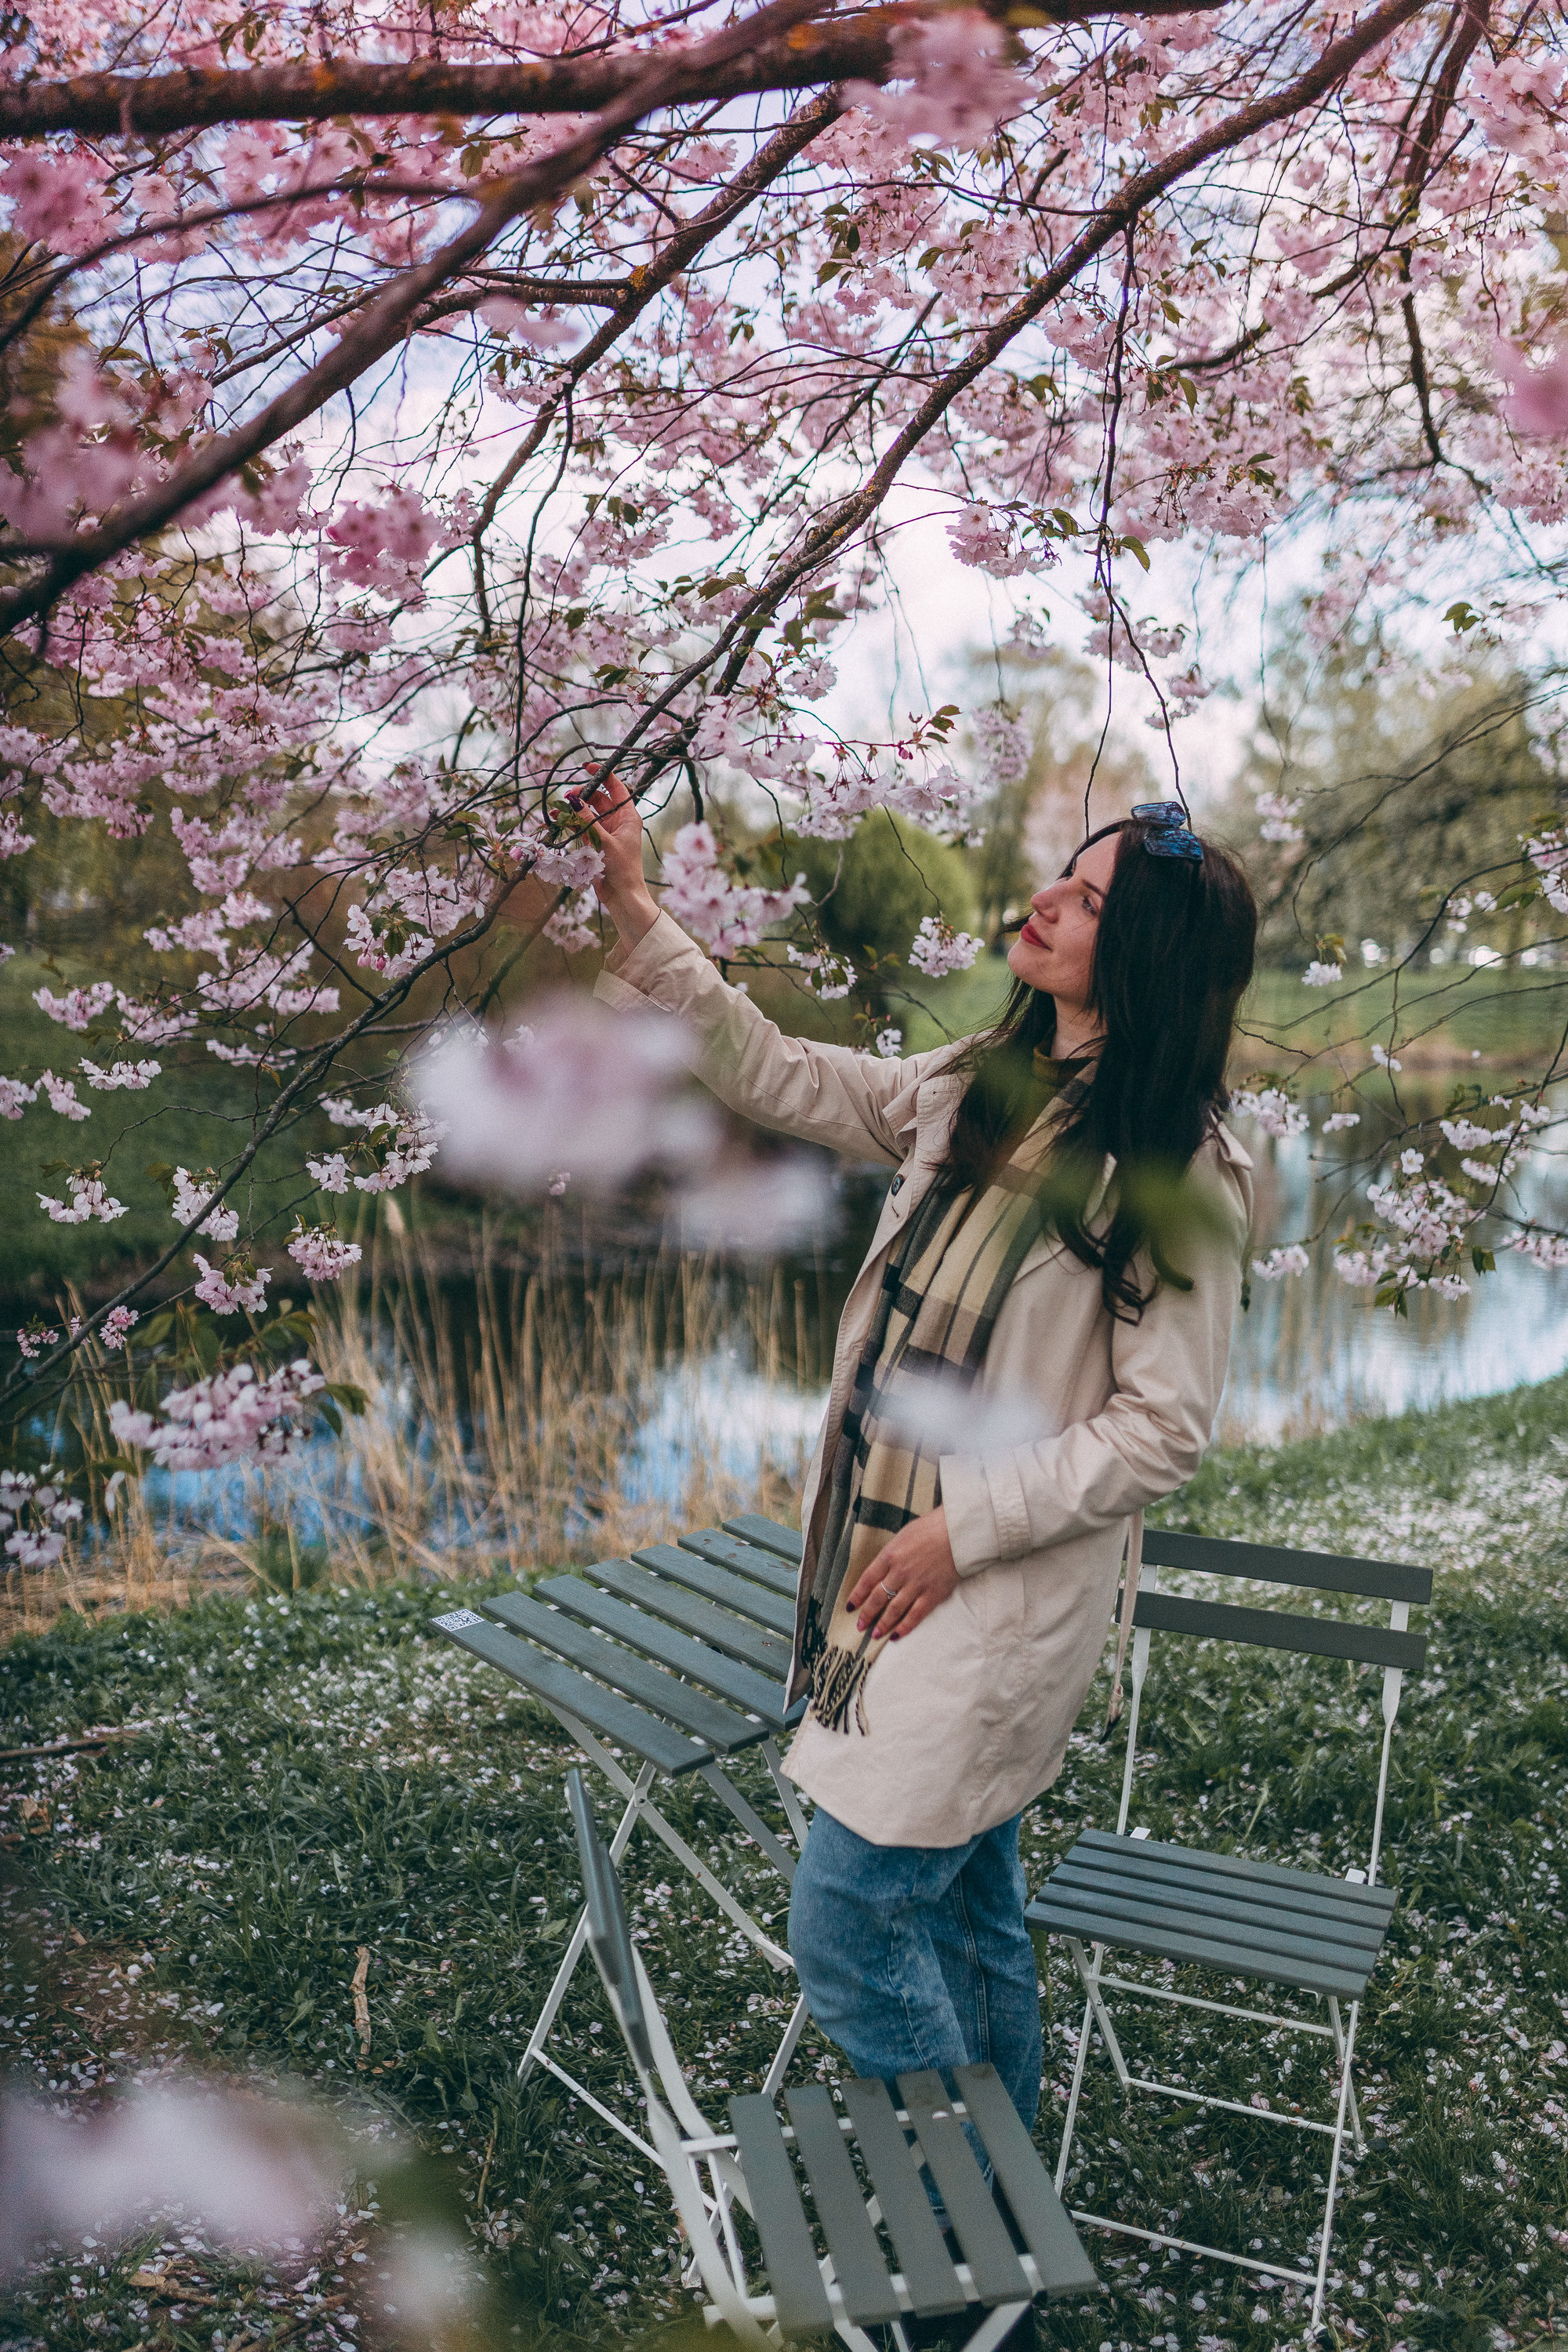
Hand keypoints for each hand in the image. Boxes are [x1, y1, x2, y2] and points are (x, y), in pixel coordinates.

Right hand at [566, 776, 657, 947]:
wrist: (623, 896)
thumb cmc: (622, 869)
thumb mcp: (604, 841)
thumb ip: (587, 820)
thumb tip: (573, 799)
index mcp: (629, 817)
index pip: (616, 788)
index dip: (603, 775)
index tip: (586, 767)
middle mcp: (618, 822)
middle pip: (599, 799)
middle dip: (583, 795)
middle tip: (568, 796)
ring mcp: (607, 833)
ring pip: (588, 813)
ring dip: (574, 809)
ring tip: (559, 808)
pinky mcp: (597, 844)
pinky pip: (582, 828)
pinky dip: (571, 823)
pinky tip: (557, 818)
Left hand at [846, 1507, 958, 1642]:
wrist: (958, 1532)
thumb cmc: (931, 1528)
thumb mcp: (903, 1536)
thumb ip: (891, 1554)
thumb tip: (881, 1569)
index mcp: (890, 1555)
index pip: (867, 1580)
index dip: (857, 1596)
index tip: (850, 1607)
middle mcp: (899, 1572)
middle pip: (878, 1598)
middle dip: (867, 1614)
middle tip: (860, 1626)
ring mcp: (916, 1585)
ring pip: (894, 1610)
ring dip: (883, 1624)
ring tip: (875, 1635)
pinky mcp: (933, 1594)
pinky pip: (915, 1615)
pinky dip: (905, 1627)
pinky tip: (896, 1635)